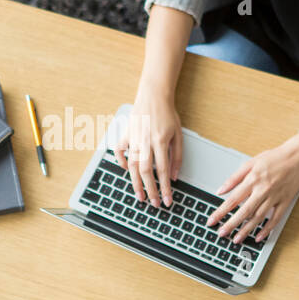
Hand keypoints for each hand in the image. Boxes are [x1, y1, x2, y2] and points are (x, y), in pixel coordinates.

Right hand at [112, 88, 182, 205]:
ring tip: (140, 196)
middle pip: (145, 171)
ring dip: (135, 183)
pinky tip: (126, 171)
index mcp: (161, 141)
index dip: (165, 187)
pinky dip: (121, 162)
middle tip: (153, 203)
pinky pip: (120, 151)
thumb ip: (177, 157)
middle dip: (150, 190)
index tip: (167, 200)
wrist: (153, 95)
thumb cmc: (167, 115)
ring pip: (132, 165)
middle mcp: (145, 141)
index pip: (162, 170)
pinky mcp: (126, 134)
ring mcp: (134, 138)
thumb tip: (174, 177)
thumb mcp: (178, 135)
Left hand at [208, 134, 298, 242]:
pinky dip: (267, 229)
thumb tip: (221, 190)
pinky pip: (275, 219)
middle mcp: (263, 190)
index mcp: (253, 180)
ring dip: (246, 230)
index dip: (221, 211)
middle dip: (231, 224)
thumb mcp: (251, 163)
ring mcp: (275, 197)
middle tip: (221, 234)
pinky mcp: (285, 201)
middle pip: (244, 211)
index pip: (232, 199)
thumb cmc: (274, 158)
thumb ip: (234, 178)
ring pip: (258, 217)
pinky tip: (259, 237)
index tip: (212, 220)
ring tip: (236, 239)